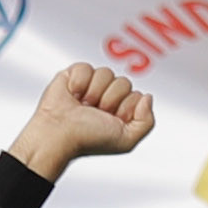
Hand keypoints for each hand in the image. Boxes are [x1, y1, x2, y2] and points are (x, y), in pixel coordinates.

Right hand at [14, 59, 157, 176]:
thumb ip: (147, 122)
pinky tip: (73, 95)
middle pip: (124, 82)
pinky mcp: (74, 75)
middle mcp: (107, 97)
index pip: (137, 96)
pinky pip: (86, 67)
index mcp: (121, 111)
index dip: (126, 108)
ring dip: (94, 92)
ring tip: (83, 105)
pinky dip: (79, 82)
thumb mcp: (127, 140)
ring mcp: (91, 85)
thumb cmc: (88, 139)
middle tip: (96, 113)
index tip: (112, 120)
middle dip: (110, 99)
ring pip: (107, 73)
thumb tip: (147, 97)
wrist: (59, 134)